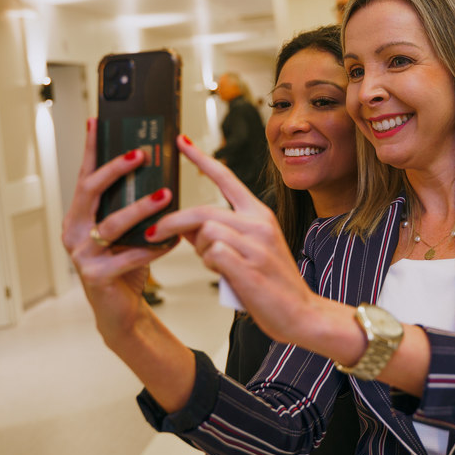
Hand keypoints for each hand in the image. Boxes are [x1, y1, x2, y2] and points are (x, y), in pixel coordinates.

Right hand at [61, 119, 175, 344]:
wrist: (120, 308)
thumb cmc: (124, 264)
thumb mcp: (125, 230)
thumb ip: (128, 204)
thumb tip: (152, 167)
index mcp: (79, 215)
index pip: (84, 175)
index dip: (89, 148)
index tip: (96, 122)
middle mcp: (74, 231)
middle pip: (90, 190)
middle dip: (115, 169)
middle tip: (142, 154)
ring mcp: (81, 255)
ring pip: (112, 224)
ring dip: (140, 208)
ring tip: (165, 195)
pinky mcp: (96, 276)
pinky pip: (129, 256)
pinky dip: (153, 247)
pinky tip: (172, 239)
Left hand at [150, 136, 331, 346]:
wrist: (301, 313)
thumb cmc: (273, 285)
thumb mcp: (249, 250)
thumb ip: (220, 234)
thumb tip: (188, 228)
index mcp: (259, 214)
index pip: (226, 178)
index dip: (201, 159)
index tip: (181, 141)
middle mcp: (259, 223)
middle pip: (203, 210)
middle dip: (173, 223)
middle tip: (153, 233)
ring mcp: (256, 243)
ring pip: (206, 232)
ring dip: (201, 251)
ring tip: (217, 266)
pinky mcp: (249, 265)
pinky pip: (213, 254)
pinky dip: (211, 264)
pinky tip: (225, 274)